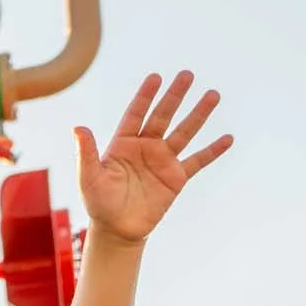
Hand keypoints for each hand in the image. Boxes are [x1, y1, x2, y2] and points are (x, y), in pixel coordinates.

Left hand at [76, 72, 232, 244]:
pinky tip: (228, 138)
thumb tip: (78, 128)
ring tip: (213, 95)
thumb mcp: (89, 178)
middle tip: (187, 75)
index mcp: (124, 143)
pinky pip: (198, 161)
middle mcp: (146, 147)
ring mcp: (163, 160)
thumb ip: (87, 153)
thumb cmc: (99, 203)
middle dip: (175, 96)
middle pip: (163, 116)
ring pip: (184, 132)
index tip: (156, 78)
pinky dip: (212, 151)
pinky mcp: (176, 178)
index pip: (136, 114)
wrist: (117, 230)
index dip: (145, 96)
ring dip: (198, 114)